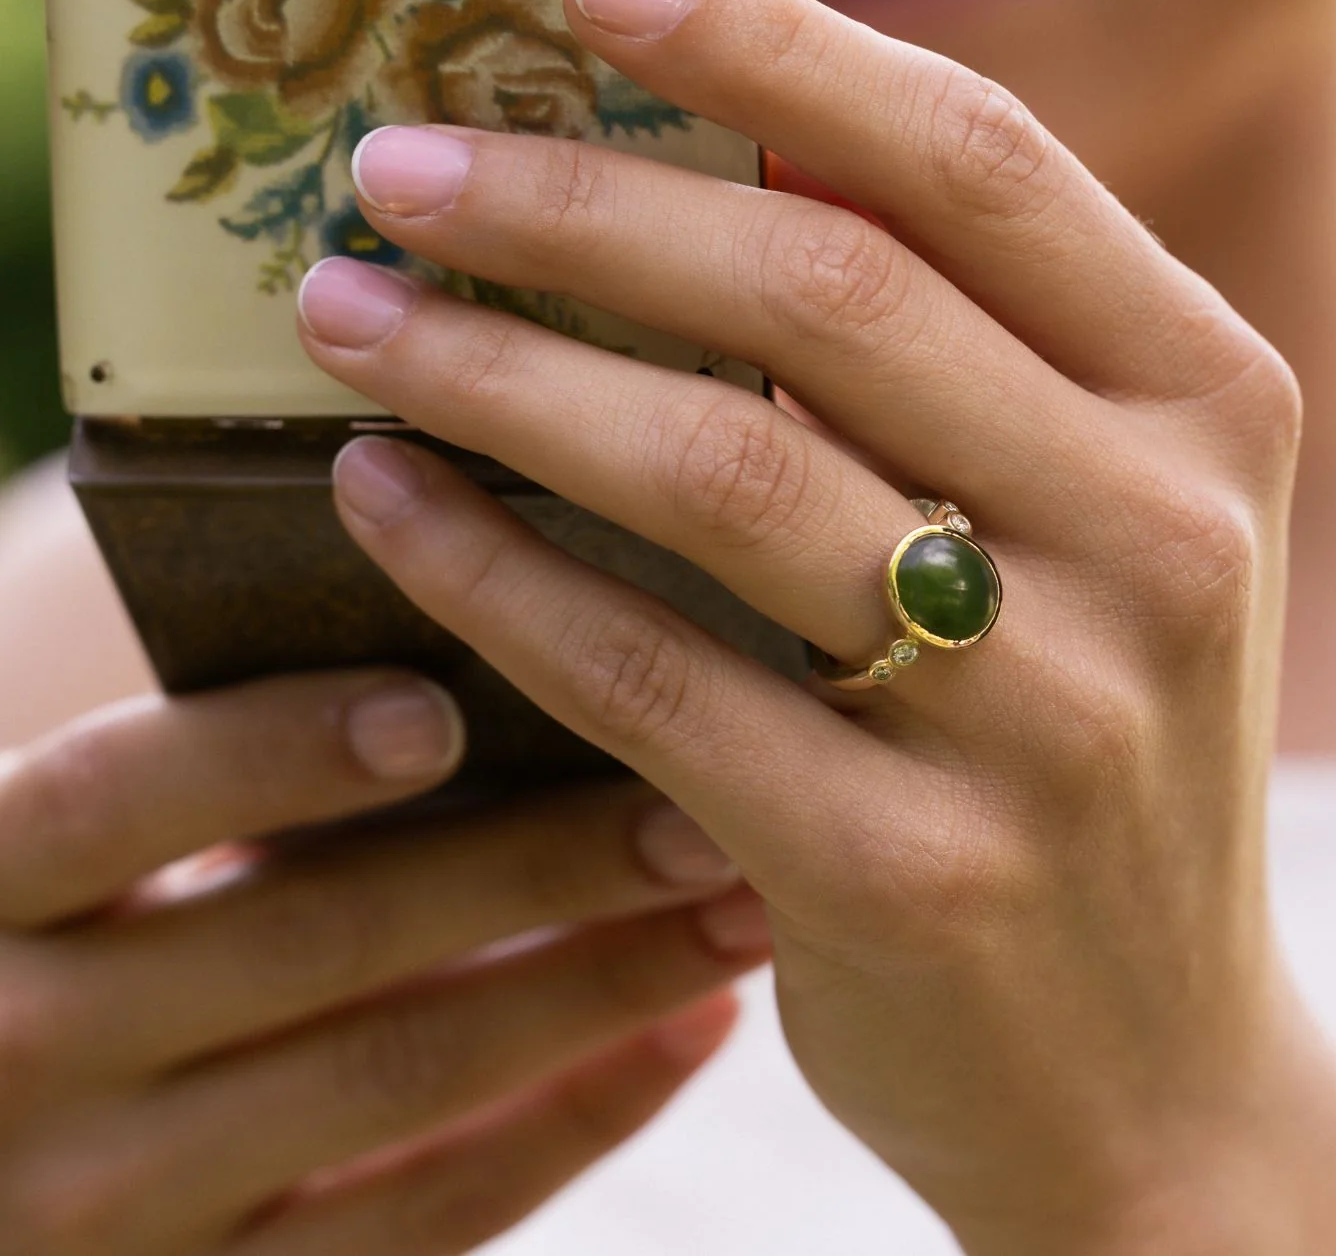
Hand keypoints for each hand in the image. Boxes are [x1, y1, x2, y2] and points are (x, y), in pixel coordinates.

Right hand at [0, 672, 766, 1253]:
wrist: (2, 1168)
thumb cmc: (62, 943)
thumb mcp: (70, 857)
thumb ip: (200, 783)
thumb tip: (462, 665)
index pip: (119, 795)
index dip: (278, 749)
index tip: (443, 702)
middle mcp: (22, 1051)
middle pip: (315, 938)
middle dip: (533, 866)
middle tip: (697, 804)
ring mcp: (113, 1208)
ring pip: (403, 1075)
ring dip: (597, 985)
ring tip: (733, 904)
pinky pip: (430, 1215)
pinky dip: (579, 1117)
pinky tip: (689, 1032)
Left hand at [295, 0, 1335, 1251]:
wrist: (1154, 1066)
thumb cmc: (1090, 748)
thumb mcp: (1092, 521)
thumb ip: (959, 349)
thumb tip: (721, 159)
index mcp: (1209, 403)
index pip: (977, 163)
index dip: (777, 49)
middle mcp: (1159, 536)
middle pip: (823, 293)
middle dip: (575, 208)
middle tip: (397, 170)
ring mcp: (1047, 714)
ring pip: (718, 471)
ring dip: (500, 374)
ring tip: (350, 317)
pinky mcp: (909, 870)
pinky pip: (651, 674)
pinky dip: (493, 572)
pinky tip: (386, 500)